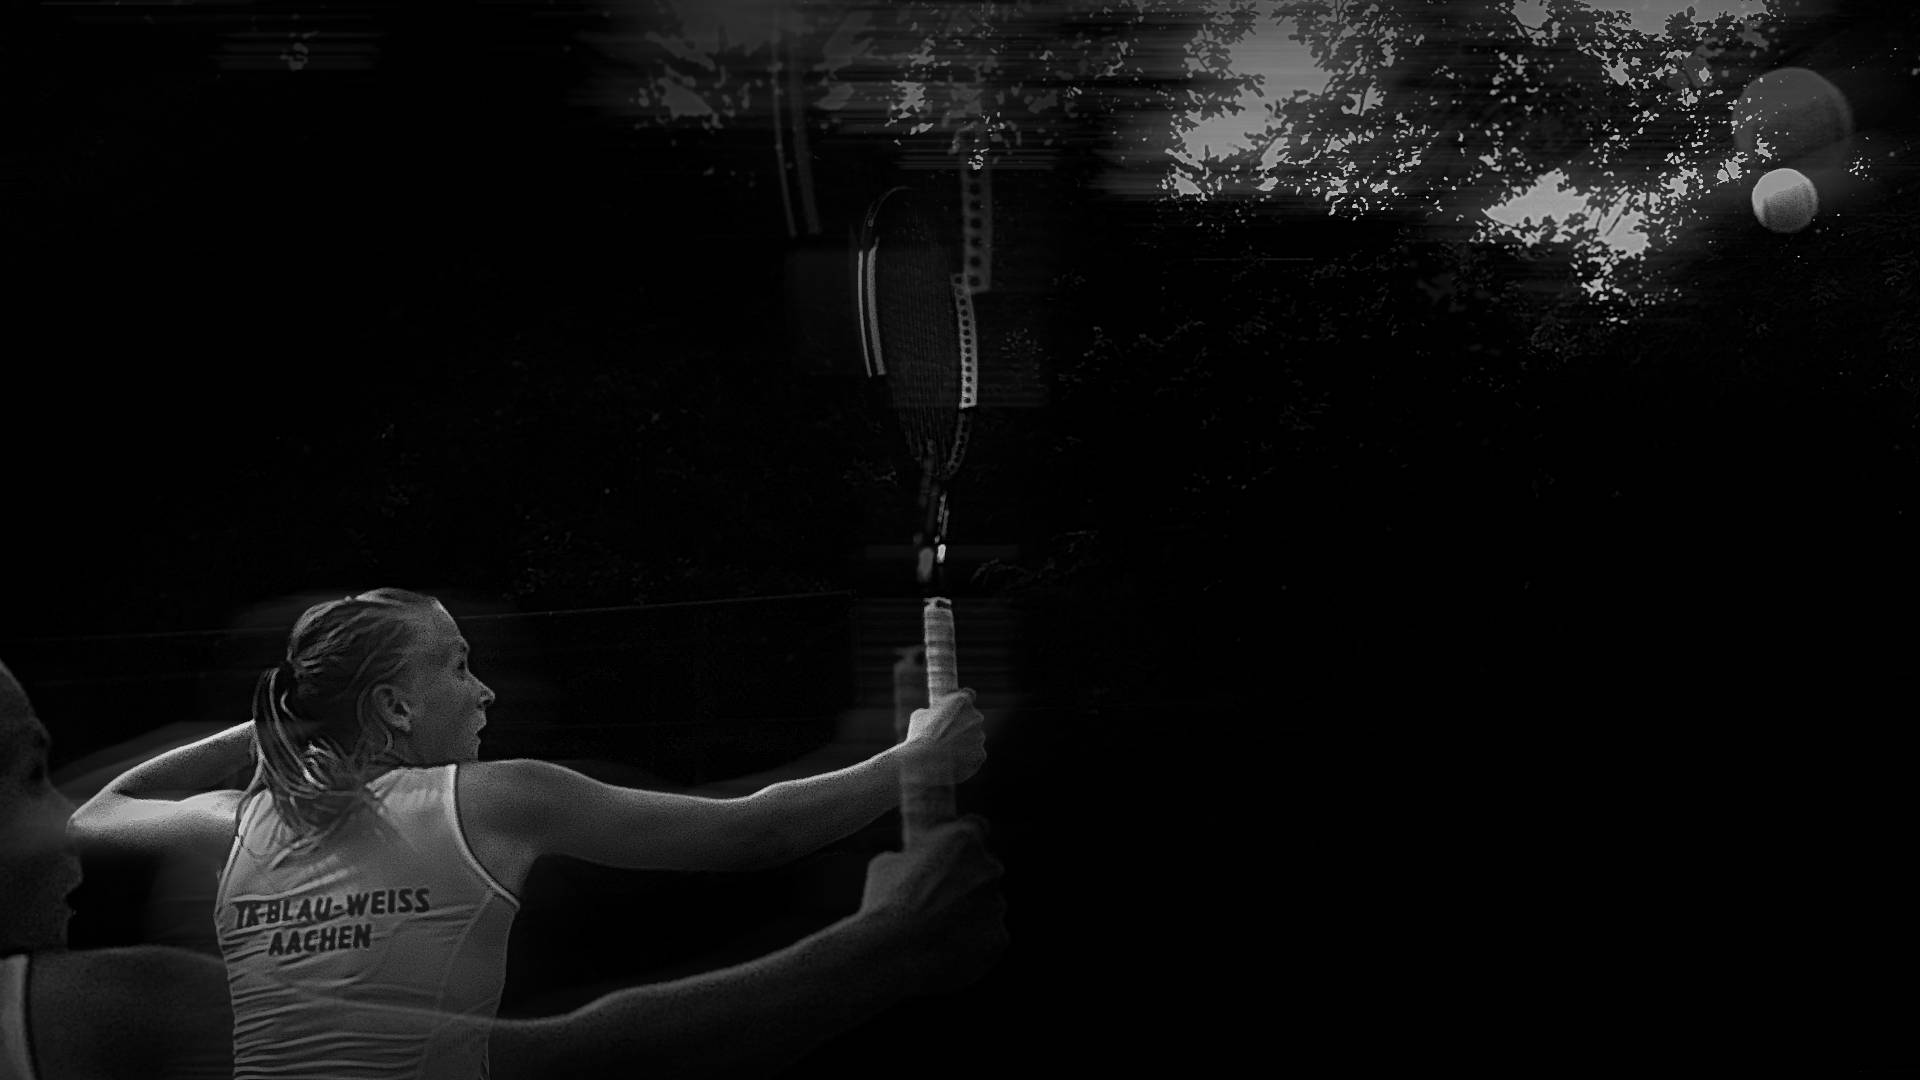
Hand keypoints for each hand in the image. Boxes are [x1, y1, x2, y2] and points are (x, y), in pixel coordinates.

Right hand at [858, 815, 1007, 994]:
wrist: (893, 953)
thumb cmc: (886, 904)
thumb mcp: (886, 863)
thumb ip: (910, 857)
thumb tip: (909, 863)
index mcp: (965, 839)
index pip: (977, 827)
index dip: (963, 842)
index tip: (953, 853)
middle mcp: (989, 868)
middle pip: (984, 870)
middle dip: (966, 880)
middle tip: (938, 897)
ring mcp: (997, 904)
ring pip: (986, 906)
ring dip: (969, 913)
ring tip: (935, 929)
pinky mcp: (999, 938)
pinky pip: (987, 936)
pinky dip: (972, 941)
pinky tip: (944, 947)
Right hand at [903, 688, 986, 784]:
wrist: (923, 763)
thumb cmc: (919, 737)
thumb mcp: (919, 716)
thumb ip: (933, 712)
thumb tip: (933, 715)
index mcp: (962, 701)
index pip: (969, 695)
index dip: (962, 703)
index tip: (957, 710)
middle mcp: (976, 716)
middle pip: (972, 719)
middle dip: (962, 725)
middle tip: (946, 735)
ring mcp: (980, 736)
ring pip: (974, 739)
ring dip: (964, 743)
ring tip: (945, 752)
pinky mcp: (981, 754)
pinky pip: (974, 755)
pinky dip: (966, 758)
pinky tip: (951, 762)